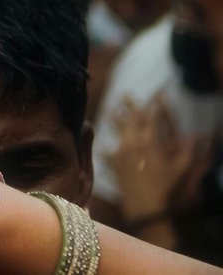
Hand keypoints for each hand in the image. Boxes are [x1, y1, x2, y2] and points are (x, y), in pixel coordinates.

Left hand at [109, 95, 212, 225]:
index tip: (156, 95)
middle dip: (132, 106)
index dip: (154, 105)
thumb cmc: (166, 189)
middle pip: (130, 120)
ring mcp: (120, 153)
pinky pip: (108, 151)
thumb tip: (200, 137)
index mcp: (148, 142)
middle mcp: (131, 143)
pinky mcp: (114, 164)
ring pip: (117, 131)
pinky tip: (102, 142)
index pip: (150, 118)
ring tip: (114, 108)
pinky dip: (106, 145)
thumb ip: (189, 152)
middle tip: (128, 94)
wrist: (146, 208)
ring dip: (117, 118)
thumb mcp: (181, 170)